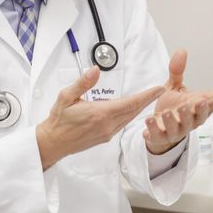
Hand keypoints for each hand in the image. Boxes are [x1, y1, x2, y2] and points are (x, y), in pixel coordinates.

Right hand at [36, 67, 163, 170]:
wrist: (54, 142)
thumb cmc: (59, 120)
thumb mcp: (66, 96)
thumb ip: (83, 83)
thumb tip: (95, 70)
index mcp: (100, 113)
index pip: (130, 103)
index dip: (146, 95)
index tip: (158, 89)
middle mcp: (107, 125)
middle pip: (134, 111)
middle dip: (147, 100)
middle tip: (159, 91)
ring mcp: (107, 133)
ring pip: (129, 118)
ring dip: (139, 108)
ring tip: (148, 98)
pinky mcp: (105, 137)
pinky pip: (122, 124)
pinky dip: (130, 116)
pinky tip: (131, 110)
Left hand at [143, 49, 212, 153]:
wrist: (157, 129)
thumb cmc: (171, 108)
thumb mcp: (174, 87)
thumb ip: (177, 71)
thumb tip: (182, 50)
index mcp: (198, 106)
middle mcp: (192, 119)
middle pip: (202, 115)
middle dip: (204, 108)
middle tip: (202, 101)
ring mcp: (178, 129)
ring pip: (182, 126)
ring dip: (179, 117)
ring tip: (175, 108)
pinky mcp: (162, 137)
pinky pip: (158, 134)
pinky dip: (154, 129)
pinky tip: (148, 120)